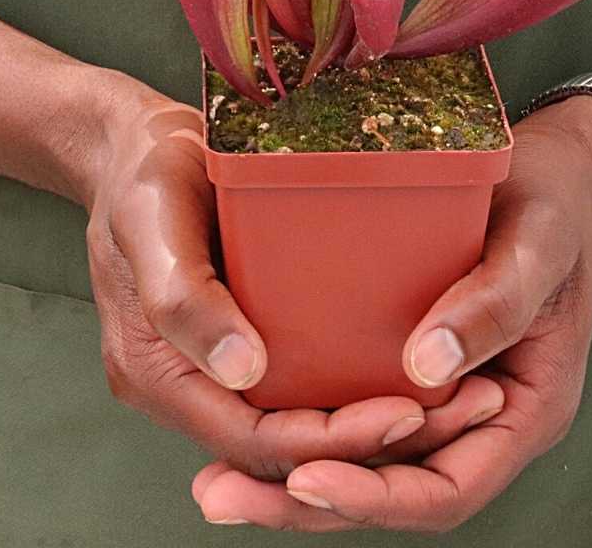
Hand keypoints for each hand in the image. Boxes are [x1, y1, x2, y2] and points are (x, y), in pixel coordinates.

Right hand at [85, 87, 504, 481]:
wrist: (134, 145)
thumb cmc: (143, 173)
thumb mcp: (154, 220)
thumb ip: (184, 298)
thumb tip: (245, 370)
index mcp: (157, 371)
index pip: (252, 442)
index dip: (330, 443)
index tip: (405, 415)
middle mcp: (185, 382)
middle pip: (282, 446)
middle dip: (367, 441)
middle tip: (457, 410)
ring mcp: (211, 362)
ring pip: (293, 420)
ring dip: (365, 421)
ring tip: (451, 397)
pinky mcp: (239, 332)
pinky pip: (294, 379)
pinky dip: (346, 383)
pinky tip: (404, 361)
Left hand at [193, 97, 591, 529]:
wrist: (552, 171)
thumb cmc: (552, 204)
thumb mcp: (537, 246)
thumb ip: (494, 304)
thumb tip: (423, 367)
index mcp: (523, 409)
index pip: (447, 489)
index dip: (375, 497)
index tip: (306, 478)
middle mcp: (479, 417)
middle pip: (393, 488)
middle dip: (308, 501)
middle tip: (222, 494)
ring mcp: (443, 391)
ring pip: (369, 458)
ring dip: (293, 474)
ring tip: (215, 478)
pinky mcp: (410, 357)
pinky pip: (360, 407)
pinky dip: (308, 422)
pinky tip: (250, 412)